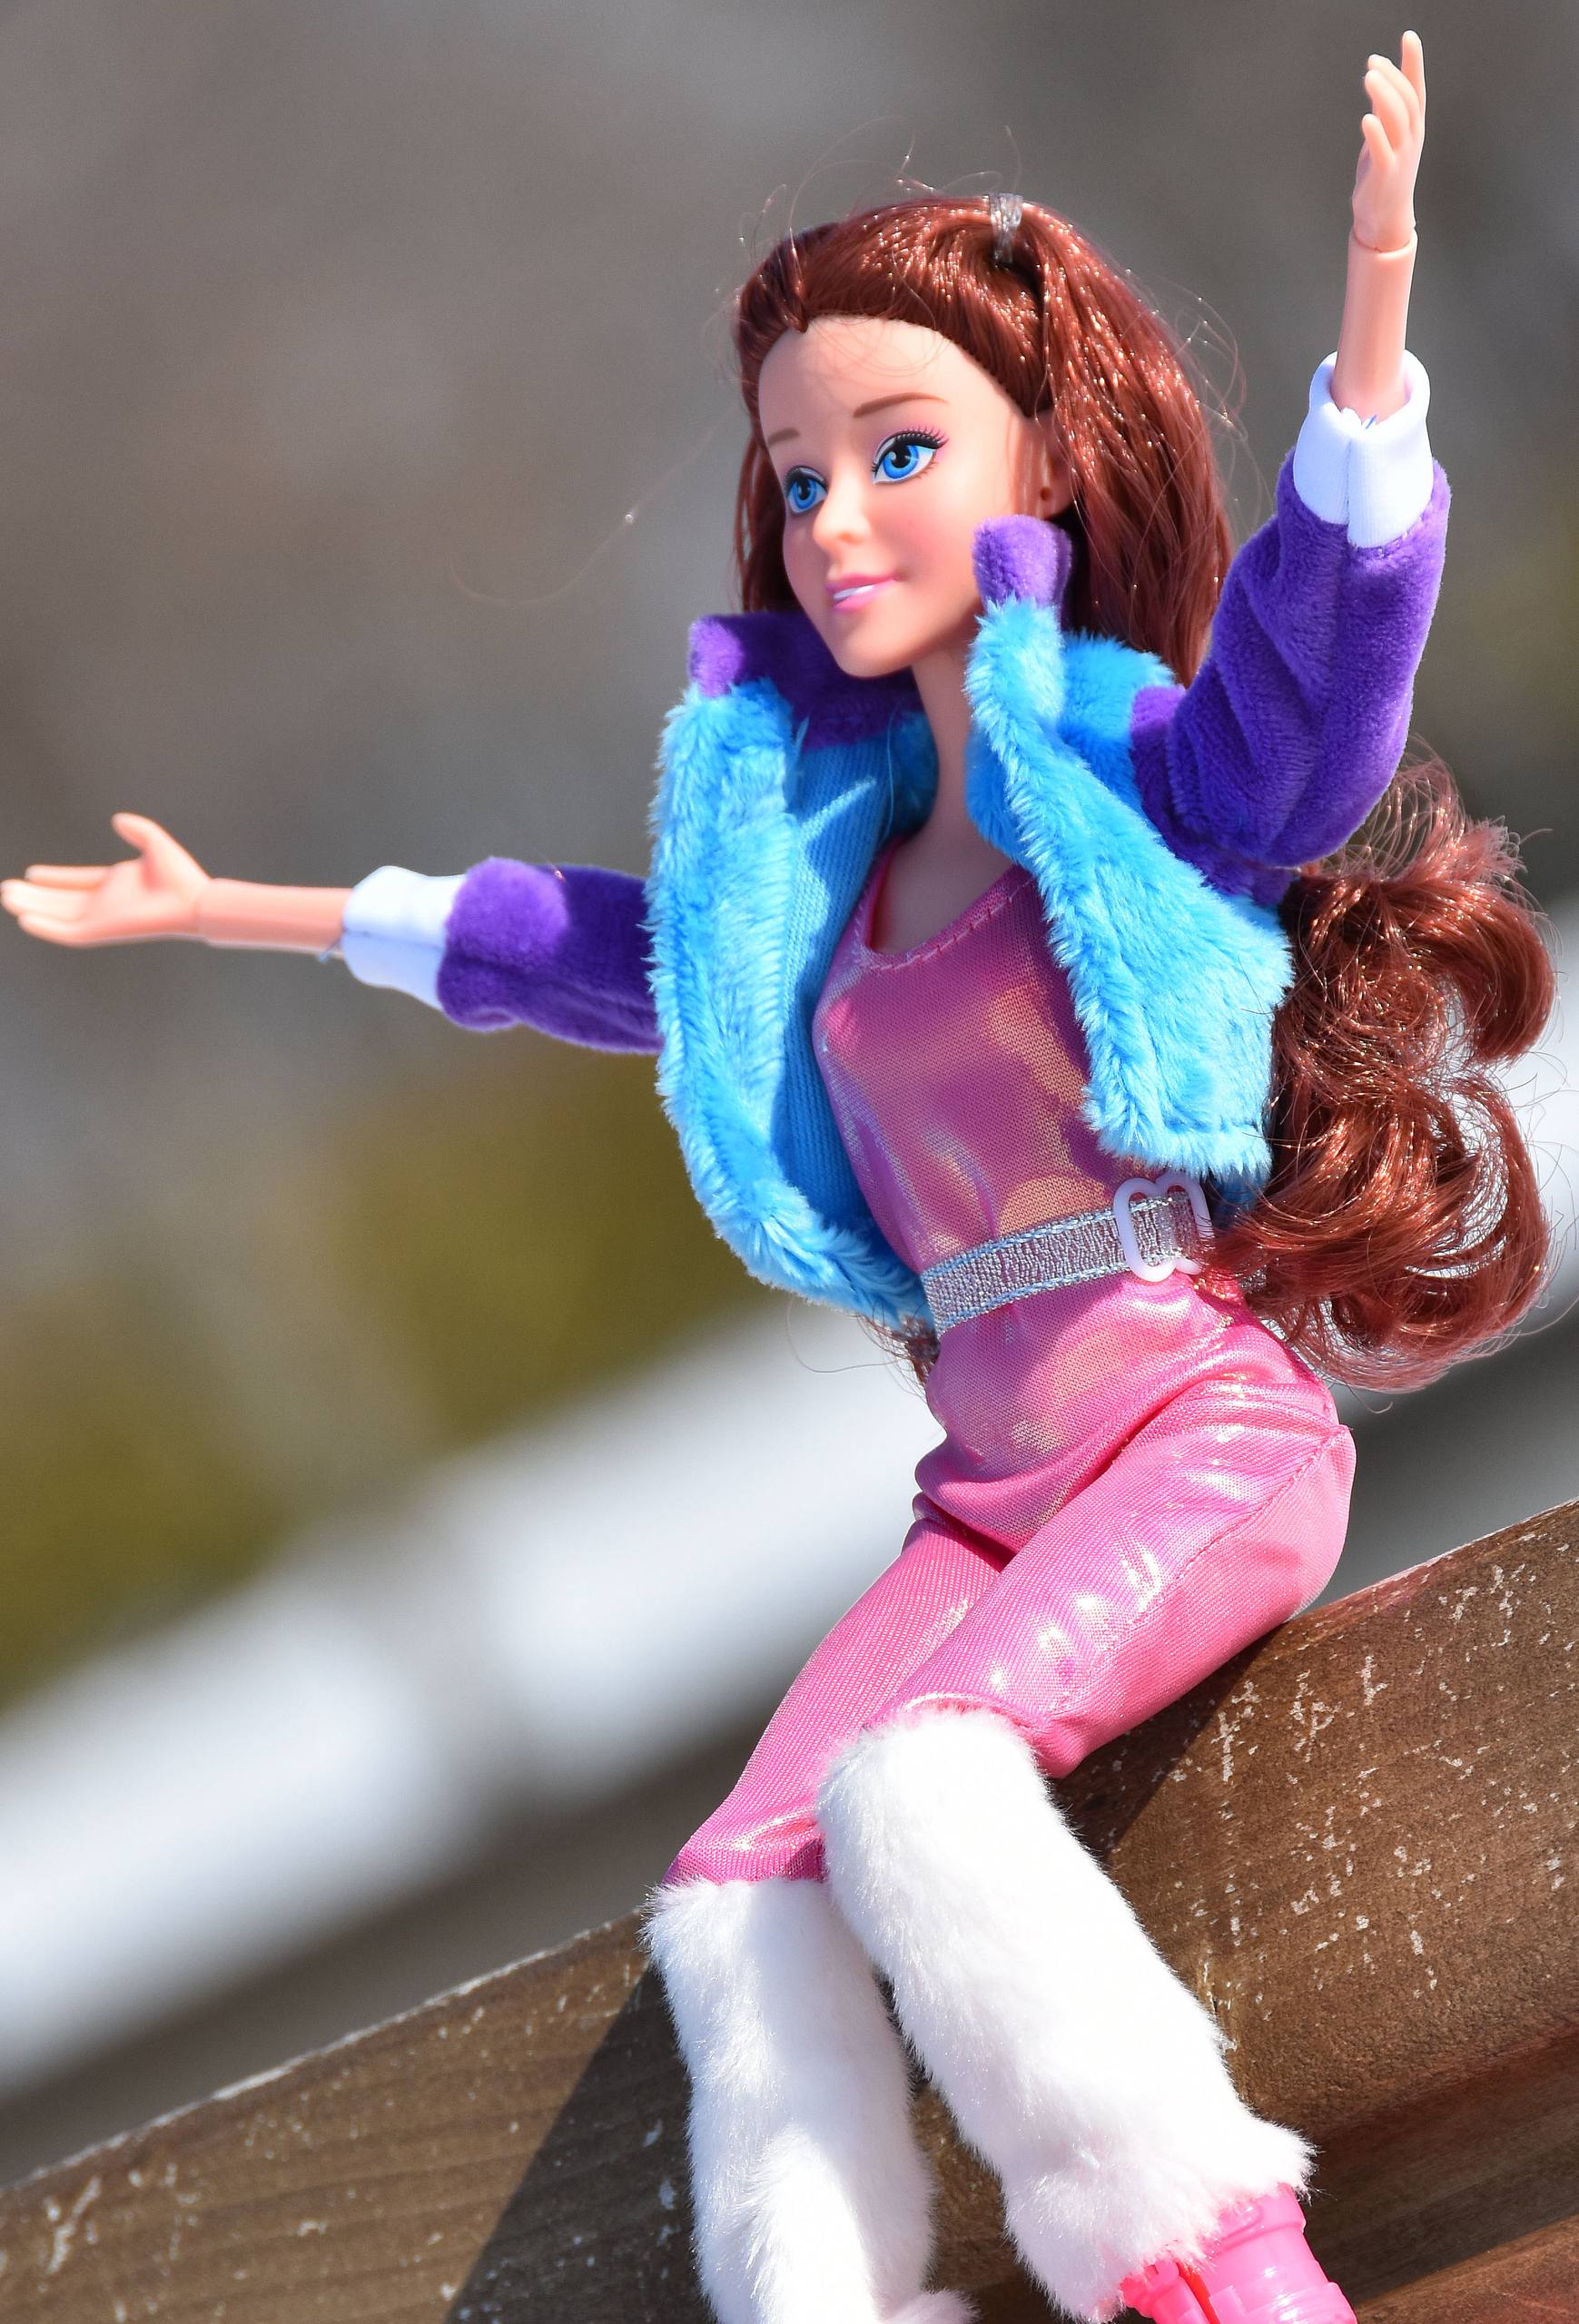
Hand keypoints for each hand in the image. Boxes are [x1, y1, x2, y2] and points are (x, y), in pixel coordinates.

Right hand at [1, 812, 209, 944]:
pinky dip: (47, 928)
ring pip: (59, 916)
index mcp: (117, 884)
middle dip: (36, 896)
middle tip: (8, 890)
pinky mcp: (102, 931)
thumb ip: (138, 829)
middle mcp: (107, 903)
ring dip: (34, 909)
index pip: (77, 882)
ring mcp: (103, 918)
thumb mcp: (156, 843)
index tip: (32, 873)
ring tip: (7, 898)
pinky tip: (24, 920)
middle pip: (62, 901)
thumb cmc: (182, 876)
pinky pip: (68, 933)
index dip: (55, 879)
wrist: (194, 900)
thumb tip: (118, 819)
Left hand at [1352, 31, 1424, 253]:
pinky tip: (1366, 118)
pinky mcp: (1386, 174)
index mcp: (1413, 127)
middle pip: (1407, 101)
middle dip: (1392, 78)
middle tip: (1373, 62)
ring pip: (1397, 120)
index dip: (1414, 63)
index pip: (1416, 89)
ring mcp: (1401, 156)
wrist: (1382, 218)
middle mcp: (1412, 138)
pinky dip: (1376, 134)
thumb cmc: (1382, 176)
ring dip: (1384, 97)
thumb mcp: (1384, 137)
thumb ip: (1383, 110)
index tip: (1409, 37)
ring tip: (1370, 78)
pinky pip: (1383, 151)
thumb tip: (1378, 79)